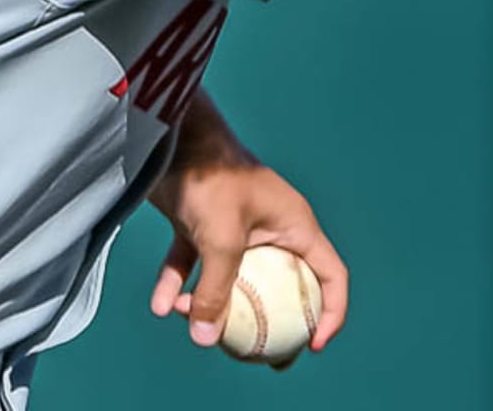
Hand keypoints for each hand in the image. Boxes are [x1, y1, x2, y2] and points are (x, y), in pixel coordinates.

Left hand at [149, 160, 347, 356]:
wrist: (173, 135)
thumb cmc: (212, 177)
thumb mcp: (220, 239)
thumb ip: (216, 291)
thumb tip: (206, 339)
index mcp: (294, 225)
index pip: (330, 275)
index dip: (331, 312)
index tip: (313, 345)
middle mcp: (270, 229)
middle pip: (280, 287)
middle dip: (269, 324)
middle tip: (259, 357)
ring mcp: (234, 227)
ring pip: (232, 280)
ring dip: (211, 304)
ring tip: (191, 324)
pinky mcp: (202, 223)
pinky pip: (194, 264)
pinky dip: (179, 283)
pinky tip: (161, 305)